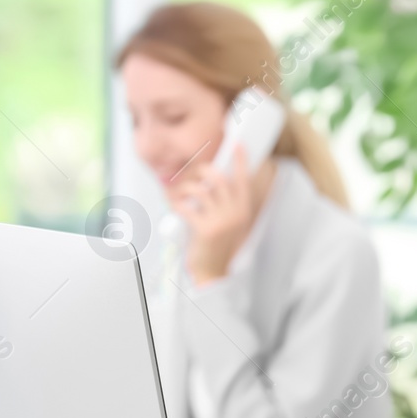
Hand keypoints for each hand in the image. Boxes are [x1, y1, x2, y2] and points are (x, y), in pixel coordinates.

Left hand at [176, 144, 256, 285]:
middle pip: (219, 179)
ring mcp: (221, 222)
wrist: (212, 272)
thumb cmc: (218, 247)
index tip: (236, 145)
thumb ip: (227, 204)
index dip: (240, 161)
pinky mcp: (205, 230)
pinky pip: (187, 208)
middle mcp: (235, 214)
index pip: (243, 180)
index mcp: (243, 211)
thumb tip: (212, 182)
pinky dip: (176, 204)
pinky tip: (173, 205)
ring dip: (184, 189)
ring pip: (201, 190)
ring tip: (178, 194)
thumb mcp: (231, 224)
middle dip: (201, 171)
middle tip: (191, 174)